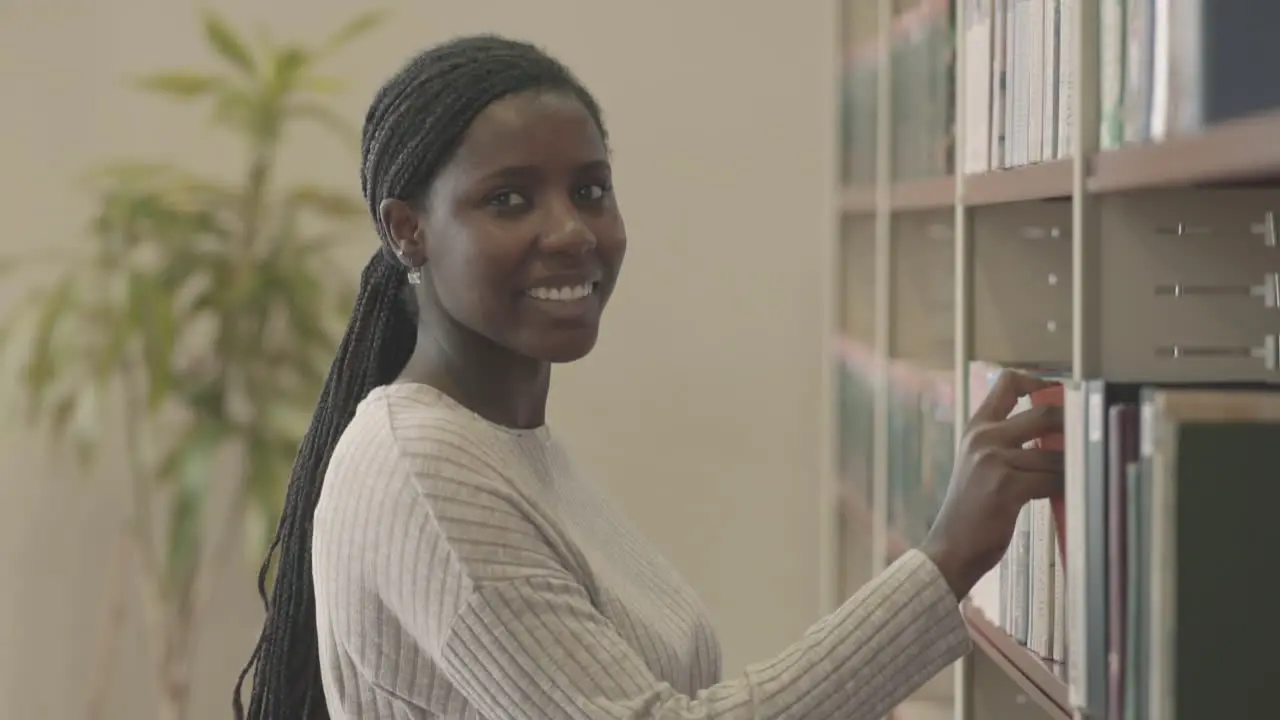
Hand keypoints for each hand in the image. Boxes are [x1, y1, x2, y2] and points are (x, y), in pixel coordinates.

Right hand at [920, 370, 1063, 599]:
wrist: (951, 545)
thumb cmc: (971, 509)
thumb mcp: (979, 463)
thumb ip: (1005, 442)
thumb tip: (1057, 431)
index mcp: (976, 428)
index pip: (1006, 383)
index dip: (1037, 382)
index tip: (1058, 395)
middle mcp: (983, 438)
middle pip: (1043, 413)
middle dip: (1071, 426)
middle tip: (1084, 439)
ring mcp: (993, 461)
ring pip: (1054, 454)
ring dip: (1071, 467)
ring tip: (1077, 476)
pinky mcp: (1006, 486)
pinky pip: (1051, 479)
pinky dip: (1064, 487)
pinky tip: (1065, 494)